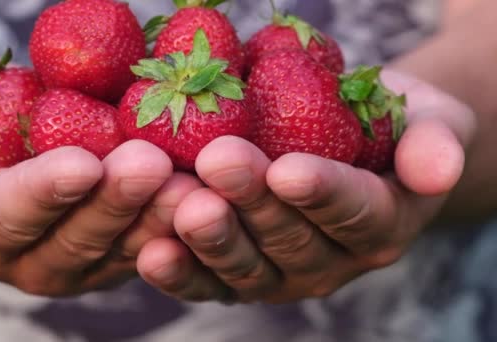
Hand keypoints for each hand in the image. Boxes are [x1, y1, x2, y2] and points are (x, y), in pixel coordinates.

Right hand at [0, 53, 201, 296]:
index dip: (47, 190)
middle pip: (78, 236)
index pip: (12, 215)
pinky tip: (203, 187)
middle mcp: (31, 261)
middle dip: (117, 200)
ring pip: (123, 242)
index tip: (83, 163)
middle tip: (151, 164)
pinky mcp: (118, 251)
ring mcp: (81, 261)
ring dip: (158, 213)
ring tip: (190, 182)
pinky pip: (150, 237)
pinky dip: (177, 215)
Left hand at [136, 69, 475, 302]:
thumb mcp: (429, 121)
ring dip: (212, 238)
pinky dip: (180, 271)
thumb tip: (437, 171)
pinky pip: (208, 282)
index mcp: (380, 223)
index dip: (322, 193)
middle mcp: (331, 260)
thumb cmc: (386, 127)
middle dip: (253, 202)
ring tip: (184, 204)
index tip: (289, 169)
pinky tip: (150, 251)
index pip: (354, 212)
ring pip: (246, 267)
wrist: (349, 145)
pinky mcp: (238, 276)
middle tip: (219, 162)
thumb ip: (436, 144)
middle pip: (291, 239)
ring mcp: (281, 274)